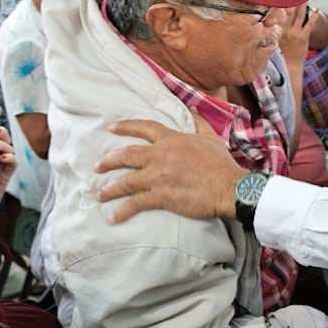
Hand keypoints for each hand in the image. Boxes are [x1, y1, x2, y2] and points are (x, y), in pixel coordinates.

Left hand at [94, 110, 245, 223]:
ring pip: (125, 181)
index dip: (125, 127)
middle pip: (126, 155)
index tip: (111, 128)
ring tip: (100, 194)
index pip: (144, 128)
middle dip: (108, 161)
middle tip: (97, 166)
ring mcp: (158, 176)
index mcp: (172, 140)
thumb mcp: (211, 138)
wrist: (230, 187)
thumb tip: (192, 109)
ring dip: (109, 188)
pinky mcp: (160, 195)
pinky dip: (122, 211)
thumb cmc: (222, 164)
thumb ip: (199, 123)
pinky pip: (135, 203)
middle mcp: (161, 156)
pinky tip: (112, 217)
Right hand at [277, 4, 314, 70]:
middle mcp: (284, 29)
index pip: (277, 11)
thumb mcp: (274, 38)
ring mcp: (294, 33)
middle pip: (288, 10)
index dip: (280, 1)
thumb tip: (276, 15)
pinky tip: (316, 10)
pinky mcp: (303, 37)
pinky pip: (309, 24)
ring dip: (303, 5)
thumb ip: (275, 27)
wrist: (289, 65)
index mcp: (275, 29)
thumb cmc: (281, 53)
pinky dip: (313, 17)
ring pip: (299, 15)